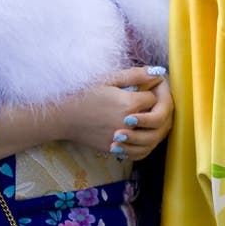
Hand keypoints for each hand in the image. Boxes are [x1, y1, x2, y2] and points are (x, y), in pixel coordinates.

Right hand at [0, 66, 168, 161]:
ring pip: (153, 139)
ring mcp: (121, 140)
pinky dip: (146, 146)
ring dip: (156, 129)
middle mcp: (127, 124)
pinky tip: (143, 135)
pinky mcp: (115, 150)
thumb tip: (159, 72)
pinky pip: (140, 153)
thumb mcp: (109, 79)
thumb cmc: (84, 93)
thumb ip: (135, 75)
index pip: (154, 98)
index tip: (146, 87)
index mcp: (127, 104)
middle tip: (153, 103)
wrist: (63, 116)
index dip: (153, 91)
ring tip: (151, 119)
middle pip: (159, 120)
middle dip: (161, 110)